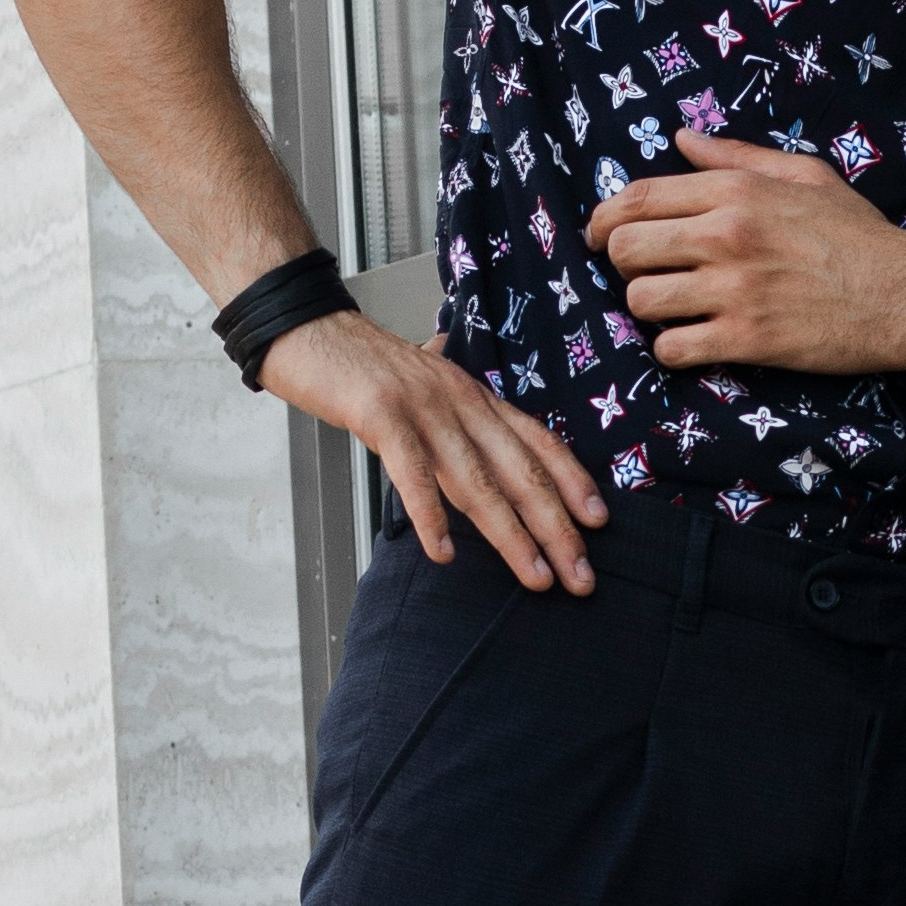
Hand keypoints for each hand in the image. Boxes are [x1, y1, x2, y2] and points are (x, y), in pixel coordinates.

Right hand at [256, 308, 607, 591]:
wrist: (306, 328)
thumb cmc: (362, 366)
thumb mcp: (425, 385)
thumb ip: (456, 410)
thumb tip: (482, 425)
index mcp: (474, 397)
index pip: (538, 441)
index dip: (572, 481)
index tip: (599, 522)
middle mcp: (460, 402)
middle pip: (521, 471)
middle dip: (557, 529)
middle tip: (581, 577)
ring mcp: (423, 408)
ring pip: (479, 480)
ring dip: (511, 535)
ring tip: (535, 577)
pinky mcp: (381, 415)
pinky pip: (413, 473)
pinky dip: (430, 515)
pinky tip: (442, 552)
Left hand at [587, 128, 905, 373]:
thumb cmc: (857, 234)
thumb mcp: (804, 175)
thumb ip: (736, 156)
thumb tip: (682, 138)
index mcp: (735, 191)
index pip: (637, 197)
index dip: (604, 218)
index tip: (600, 235)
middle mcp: (726, 235)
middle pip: (625, 249)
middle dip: (623, 264)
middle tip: (646, 274)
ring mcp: (733, 289)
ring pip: (640, 300)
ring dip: (648, 308)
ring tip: (673, 308)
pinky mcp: (745, 339)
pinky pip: (670, 348)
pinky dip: (671, 349)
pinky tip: (692, 342)